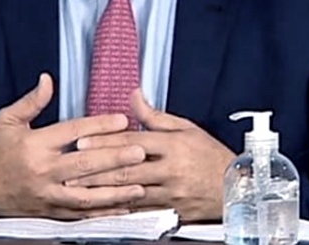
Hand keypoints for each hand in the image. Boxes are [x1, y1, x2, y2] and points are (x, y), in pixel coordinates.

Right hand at [0, 73, 147, 218]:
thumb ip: (31, 102)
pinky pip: (81, 214)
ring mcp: (48, 195)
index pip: (71, 132)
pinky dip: (104, 212)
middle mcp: (43, 171)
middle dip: (114, 158)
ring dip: (115, 191)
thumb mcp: (7, 121)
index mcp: (34, 145)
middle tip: (139, 151)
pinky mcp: (51, 212)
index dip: (97, 125)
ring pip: (86, 195)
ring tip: (140, 185)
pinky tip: (123, 208)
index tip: (121, 120)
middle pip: (83, 165)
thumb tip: (47, 81)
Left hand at [68, 89, 234, 221]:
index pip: (133, 140)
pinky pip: (142, 210)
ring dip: (103, 190)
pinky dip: (122, 208)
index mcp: (173, 145)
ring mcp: (171, 192)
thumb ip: (155, 116)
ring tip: (79, 188)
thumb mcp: (187, 128)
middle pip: (127, 168)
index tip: (82, 140)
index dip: (105, 140)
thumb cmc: (211, 156)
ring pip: (131, 191)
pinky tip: (104, 207)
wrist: (237, 187)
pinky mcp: (172, 210)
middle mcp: (171, 169)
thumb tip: (134, 97)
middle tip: (71, 168)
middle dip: (96, 168)